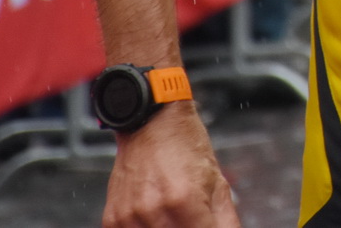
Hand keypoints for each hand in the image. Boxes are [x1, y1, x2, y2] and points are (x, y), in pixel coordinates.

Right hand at [103, 102, 238, 227]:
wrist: (151, 123)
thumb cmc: (185, 147)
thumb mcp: (217, 181)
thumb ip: (226, 219)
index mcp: (184, 200)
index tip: (208, 225)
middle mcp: (155, 210)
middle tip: (194, 217)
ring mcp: (131, 216)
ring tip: (176, 213)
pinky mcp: (114, 219)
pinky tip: (156, 217)